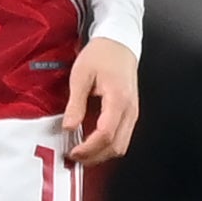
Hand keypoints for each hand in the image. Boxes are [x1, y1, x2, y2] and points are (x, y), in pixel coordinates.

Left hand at [62, 37, 138, 167]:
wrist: (119, 42)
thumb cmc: (101, 54)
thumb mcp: (81, 75)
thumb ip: (75, 104)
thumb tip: (69, 127)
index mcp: (118, 99)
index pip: (105, 134)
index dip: (88, 148)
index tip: (72, 151)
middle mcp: (129, 109)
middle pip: (116, 146)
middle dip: (95, 157)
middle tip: (74, 157)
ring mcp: (132, 112)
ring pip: (121, 145)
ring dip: (102, 154)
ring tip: (82, 153)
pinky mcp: (130, 112)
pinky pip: (122, 137)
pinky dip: (107, 145)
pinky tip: (92, 142)